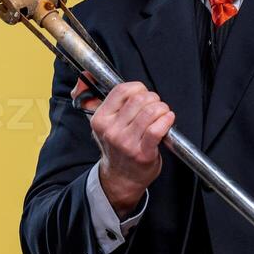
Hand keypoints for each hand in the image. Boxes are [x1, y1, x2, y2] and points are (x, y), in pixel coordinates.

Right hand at [70, 75, 174, 217]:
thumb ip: (92, 97)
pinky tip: (167, 120)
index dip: (138, 88)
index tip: (142, 95)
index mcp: (100, 119)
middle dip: (153, 99)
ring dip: (162, 109)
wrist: (122, 177)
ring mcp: (126, 142)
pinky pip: (157, 128)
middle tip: (155, 106)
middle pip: (140, 99)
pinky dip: (167, 120)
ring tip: (162, 114)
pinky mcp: (142, 153)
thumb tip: (85, 76)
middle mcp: (111, 130)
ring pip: (151, 111)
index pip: (123, 90)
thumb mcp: (101, 123)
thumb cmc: (116, 146)